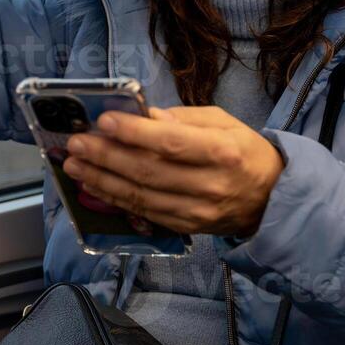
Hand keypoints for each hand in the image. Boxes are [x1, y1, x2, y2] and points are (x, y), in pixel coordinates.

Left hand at [61, 107, 284, 236]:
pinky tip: (94, 186)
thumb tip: (147, 116)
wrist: (271, 198)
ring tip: (73, 165)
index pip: (172, 143)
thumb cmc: (244, 152)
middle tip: (75, 143)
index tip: (104, 120)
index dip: (135, 133)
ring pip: (141, 197)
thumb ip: (185, 118)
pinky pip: (144, 213)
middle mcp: (209, 185)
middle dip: (106, 156)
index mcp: (222, 152)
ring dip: (102, 180)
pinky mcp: (187, 228)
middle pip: (149, 171)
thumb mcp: (224, 122)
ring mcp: (197, 211)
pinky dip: (115, 200)